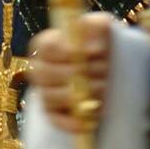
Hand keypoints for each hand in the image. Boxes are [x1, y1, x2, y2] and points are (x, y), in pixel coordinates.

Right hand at [27, 12, 113, 131]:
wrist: (109, 69)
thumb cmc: (100, 46)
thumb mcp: (102, 29)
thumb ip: (98, 26)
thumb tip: (94, 42)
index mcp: (46, 45)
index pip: (46, 47)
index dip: (68, 50)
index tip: (94, 52)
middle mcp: (40, 69)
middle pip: (48, 73)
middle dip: (81, 73)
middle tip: (106, 71)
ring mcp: (45, 93)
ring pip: (52, 96)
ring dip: (82, 94)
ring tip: (105, 89)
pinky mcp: (53, 115)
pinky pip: (56, 121)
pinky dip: (73, 122)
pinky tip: (92, 118)